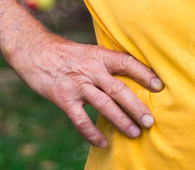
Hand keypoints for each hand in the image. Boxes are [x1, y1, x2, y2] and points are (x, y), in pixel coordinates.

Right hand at [8, 31, 162, 147]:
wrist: (34, 52)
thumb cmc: (66, 53)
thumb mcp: (89, 52)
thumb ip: (107, 64)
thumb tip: (131, 77)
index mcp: (99, 56)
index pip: (126, 62)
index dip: (144, 73)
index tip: (160, 85)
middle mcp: (90, 70)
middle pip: (118, 89)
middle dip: (136, 106)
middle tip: (150, 121)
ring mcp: (77, 85)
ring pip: (103, 105)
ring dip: (121, 120)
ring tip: (135, 133)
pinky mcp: (64, 99)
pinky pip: (81, 120)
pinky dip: (92, 133)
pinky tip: (103, 142)